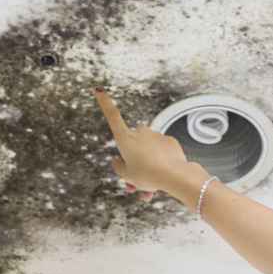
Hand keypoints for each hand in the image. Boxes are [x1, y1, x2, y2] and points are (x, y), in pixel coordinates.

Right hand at [93, 87, 189, 201]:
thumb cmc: (148, 175)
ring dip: (148, 162)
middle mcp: (140, 132)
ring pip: (148, 150)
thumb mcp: (127, 176)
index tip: (99, 90)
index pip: (112, 116)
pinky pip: (161, 150)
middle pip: (133, 144)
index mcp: (125, 138)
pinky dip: (161, 161)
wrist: (174, 176)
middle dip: (134, 157)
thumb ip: (118, 167)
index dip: (104, 102)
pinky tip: (163, 173)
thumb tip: (117, 161)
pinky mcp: (169, 140)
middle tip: (136, 178)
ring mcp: (155, 135)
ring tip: (151, 183)